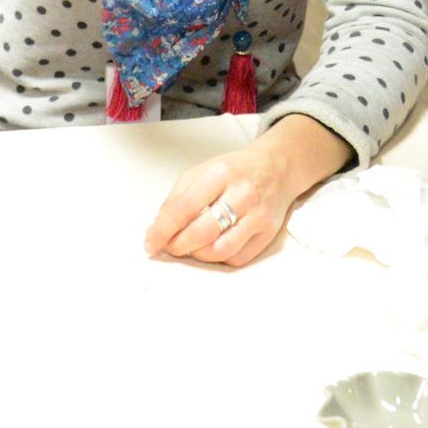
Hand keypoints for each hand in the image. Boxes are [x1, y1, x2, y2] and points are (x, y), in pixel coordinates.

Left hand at [146, 138, 303, 268]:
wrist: (277, 168)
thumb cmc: (235, 171)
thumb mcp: (202, 171)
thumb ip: (178, 197)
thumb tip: (159, 229)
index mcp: (220, 173)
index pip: (183, 208)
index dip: (162, 230)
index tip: (150, 242)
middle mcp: (242, 194)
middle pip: (201, 233)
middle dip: (177, 246)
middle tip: (169, 247)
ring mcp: (258, 215)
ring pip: (220, 251)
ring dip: (197, 255)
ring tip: (190, 247)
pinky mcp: (268, 233)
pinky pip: (237, 258)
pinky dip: (218, 258)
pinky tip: (212, 247)